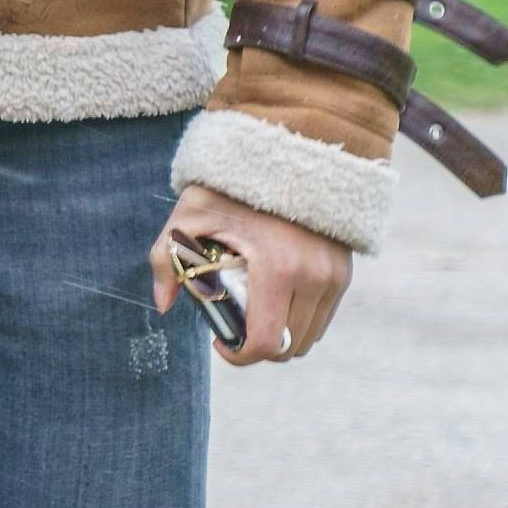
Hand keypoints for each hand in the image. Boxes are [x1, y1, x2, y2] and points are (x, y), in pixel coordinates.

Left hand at [151, 185, 351, 364]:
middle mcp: (314, 277)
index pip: (265, 342)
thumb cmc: (231, 185)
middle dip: (258, 347)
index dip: (238, 355)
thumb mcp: (188, 216)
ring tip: (253, 311)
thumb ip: (167, 260)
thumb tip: (163, 304)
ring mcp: (334, 276)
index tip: (220, 341)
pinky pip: (323, 316)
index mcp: (276, 268)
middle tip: (233, 325)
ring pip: (309, 336)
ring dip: (280, 334)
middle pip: (288, 347)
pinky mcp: (344, 272)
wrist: (288, 152)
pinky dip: (298, 319)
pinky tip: (274, 300)